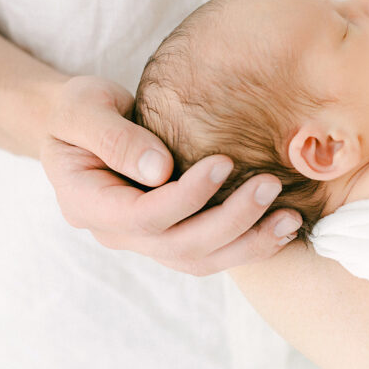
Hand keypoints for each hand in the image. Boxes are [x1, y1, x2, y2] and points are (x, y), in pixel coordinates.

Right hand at [39, 76, 301, 275]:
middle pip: (178, 246)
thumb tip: (159, 170)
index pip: (142, 216)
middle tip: (270, 186)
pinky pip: (211, 252)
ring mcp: (144, 240)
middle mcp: (116, 233)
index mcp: (88, 204)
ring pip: (199, 260)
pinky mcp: (171, 234)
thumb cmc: (77, 108)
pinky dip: (249, 244)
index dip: (186, 197)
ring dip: (248, 243)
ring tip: (290, 218)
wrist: (78, 124)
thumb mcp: (81, 109)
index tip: (224, 163)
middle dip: (230, 221)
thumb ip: (114, 138)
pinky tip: (284, 227)